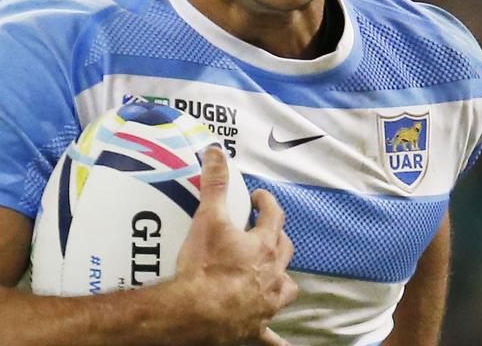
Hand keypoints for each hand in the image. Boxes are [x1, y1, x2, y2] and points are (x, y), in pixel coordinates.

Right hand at [174, 146, 296, 345]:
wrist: (195, 313)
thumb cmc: (204, 268)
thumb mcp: (208, 218)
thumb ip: (214, 184)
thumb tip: (217, 153)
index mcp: (263, 246)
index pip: (274, 215)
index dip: (266, 203)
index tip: (257, 197)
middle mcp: (272, 274)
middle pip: (284, 250)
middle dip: (276, 237)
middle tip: (261, 231)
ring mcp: (266, 303)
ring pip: (286, 288)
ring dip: (281, 279)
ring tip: (272, 274)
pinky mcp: (255, 327)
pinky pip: (272, 336)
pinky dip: (276, 338)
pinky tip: (281, 343)